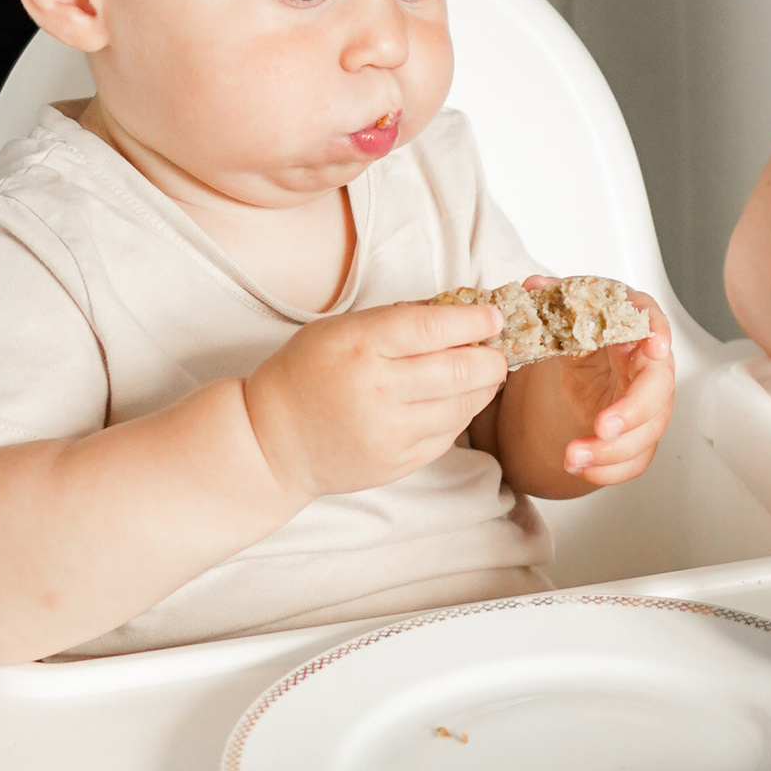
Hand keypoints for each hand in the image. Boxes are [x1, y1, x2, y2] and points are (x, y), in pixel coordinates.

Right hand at [243, 296, 506, 506]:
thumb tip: (461, 308)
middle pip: (462, 369)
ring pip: (464, 405)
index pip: (435, 327)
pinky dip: (461, 413)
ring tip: (481, 372)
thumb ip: (399, 318)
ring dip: (483, 386)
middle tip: (497, 349)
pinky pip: (449, 434)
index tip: (494, 317)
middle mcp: (378, 390)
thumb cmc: (308, 373)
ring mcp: (390, 431)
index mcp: (361, 346)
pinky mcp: (398, 462)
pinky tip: (453, 401)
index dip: (475, 321)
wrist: (272, 440)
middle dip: (492, 357)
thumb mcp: (341, 329)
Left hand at [538, 296, 675, 487]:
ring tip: (572, 456)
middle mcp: (650, 367)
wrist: (589, 363)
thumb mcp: (567, 311)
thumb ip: (552, 298)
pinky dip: (608, 470)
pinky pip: (635, 460)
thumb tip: (532, 287)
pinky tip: (580, 467)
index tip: (655, 347)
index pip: (655, 325)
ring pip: (647, 433)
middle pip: (658, 391)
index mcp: (635, 328)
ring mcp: (649, 405)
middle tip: (602, 427)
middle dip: (632, 412)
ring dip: (611, 451)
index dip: (659, 334)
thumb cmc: (589, 334)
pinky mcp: (639, 436)